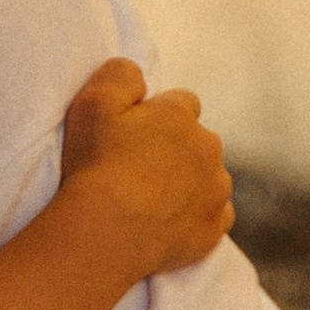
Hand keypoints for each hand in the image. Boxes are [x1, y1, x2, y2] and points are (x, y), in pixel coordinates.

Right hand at [57, 59, 233, 273]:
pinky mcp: (215, 229)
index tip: (134, 138)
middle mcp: (208, 147)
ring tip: (151, 202)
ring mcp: (216, 190)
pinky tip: (168, 224)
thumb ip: (120, 74)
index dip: (157, 118)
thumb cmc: (95, 167)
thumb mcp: (93, 102)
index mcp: (181, 115)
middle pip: (197, 141)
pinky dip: (197, 217)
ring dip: (189, 184)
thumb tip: (139, 75)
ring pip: (209, 179)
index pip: (180, 104)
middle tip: (138, 172)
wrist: (105, 234)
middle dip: (176, 150)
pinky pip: (215, 216)